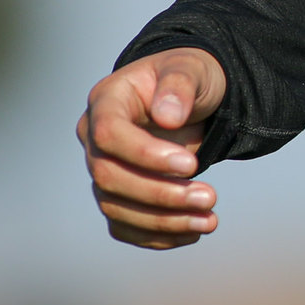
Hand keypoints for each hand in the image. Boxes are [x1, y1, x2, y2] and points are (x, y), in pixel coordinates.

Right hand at [76, 47, 226, 248]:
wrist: (191, 97)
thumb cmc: (189, 76)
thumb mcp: (191, 68)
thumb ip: (179, 86)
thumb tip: (168, 117)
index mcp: (107, 101)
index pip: (108, 135)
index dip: (145, 155)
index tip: (192, 165)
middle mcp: (94, 139)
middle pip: (109, 177)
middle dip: (160, 194)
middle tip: (210, 197)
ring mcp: (104, 168)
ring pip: (116, 207)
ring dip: (163, 221)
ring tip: (209, 220)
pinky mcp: (119, 194)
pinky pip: (125, 225)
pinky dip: (157, 236)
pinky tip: (194, 232)